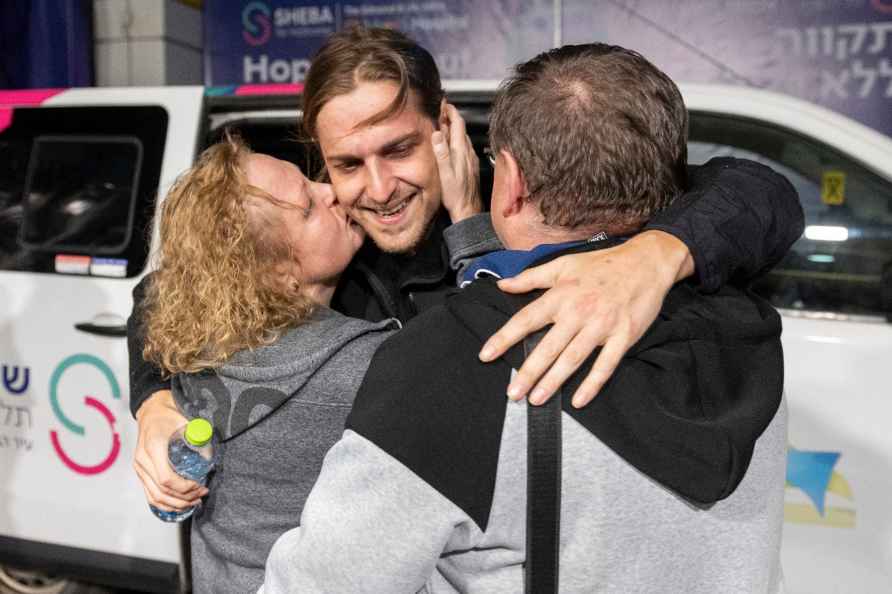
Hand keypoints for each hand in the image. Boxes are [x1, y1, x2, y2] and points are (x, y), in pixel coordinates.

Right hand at [133, 390, 207, 510]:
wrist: (151, 409)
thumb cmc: (170, 414)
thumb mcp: (187, 422)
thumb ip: (199, 439)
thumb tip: (210, 460)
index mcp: (153, 447)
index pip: (166, 479)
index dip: (185, 488)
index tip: (201, 486)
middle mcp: (142, 460)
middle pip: (161, 491)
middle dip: (184, 498)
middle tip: (201, 496)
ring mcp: (139, 467)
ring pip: (154, 496)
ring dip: (175, 504)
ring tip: (193, 503)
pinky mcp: (140, 471)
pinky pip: (149, 494)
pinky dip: (163, 503)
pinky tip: (178, 505)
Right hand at [433, 103, 481, 222]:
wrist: (468, 210)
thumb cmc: (455, 195)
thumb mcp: (444, 174)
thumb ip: (441, 153)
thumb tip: (438, 133)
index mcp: (461, 151)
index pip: (458, 123)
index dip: (451, 111)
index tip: (444, 103)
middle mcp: (468, 152)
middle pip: (461, 128)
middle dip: (450, 118)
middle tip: (440, 112)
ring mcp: (471, 159)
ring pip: (463, 138)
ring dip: (454, 129)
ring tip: (443, 126)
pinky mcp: (471, 166)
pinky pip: (464, 147)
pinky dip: (456, 141)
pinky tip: (451, 146)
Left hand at [479, 231, 694, 407]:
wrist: (646, 262)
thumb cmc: (601, 264)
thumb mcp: (563, 264)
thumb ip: (531, 277)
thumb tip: (503, 284)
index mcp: (561, 295)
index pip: (526, 319)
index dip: (504, 338)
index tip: (485, 355)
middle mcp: (578, 311)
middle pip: (548, 346)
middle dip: (528, 371)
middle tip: (513, 392)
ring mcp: (602, 325)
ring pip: (573, 358)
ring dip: (553, 381)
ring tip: (536, 399)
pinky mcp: (623, 336)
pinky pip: (606, 365)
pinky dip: (592, 384)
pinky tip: (578, 400)